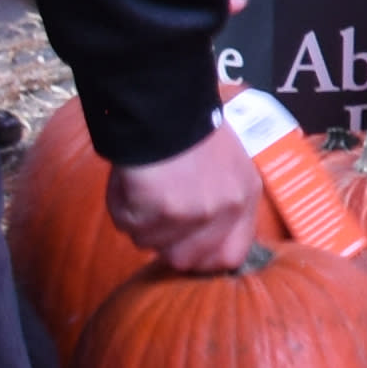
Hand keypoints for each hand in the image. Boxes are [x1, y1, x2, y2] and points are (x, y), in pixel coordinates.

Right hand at [108, 128, 264, 274]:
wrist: (164, 107)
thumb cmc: (191, 130)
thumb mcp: (228, 164)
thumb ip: (222, 202)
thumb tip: (206, 236)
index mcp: (244, 198)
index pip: (230, 257)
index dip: (204, 259)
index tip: (187, 248)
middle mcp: (222, 213)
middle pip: (184, 260)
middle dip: (164, 243)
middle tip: (156, 213)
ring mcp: (189, 216)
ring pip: (148, 242)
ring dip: (140, 219)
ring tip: (146, 183)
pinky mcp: (153, 213)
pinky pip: (127, 224)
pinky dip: (122, 205)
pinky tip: (132, 179)